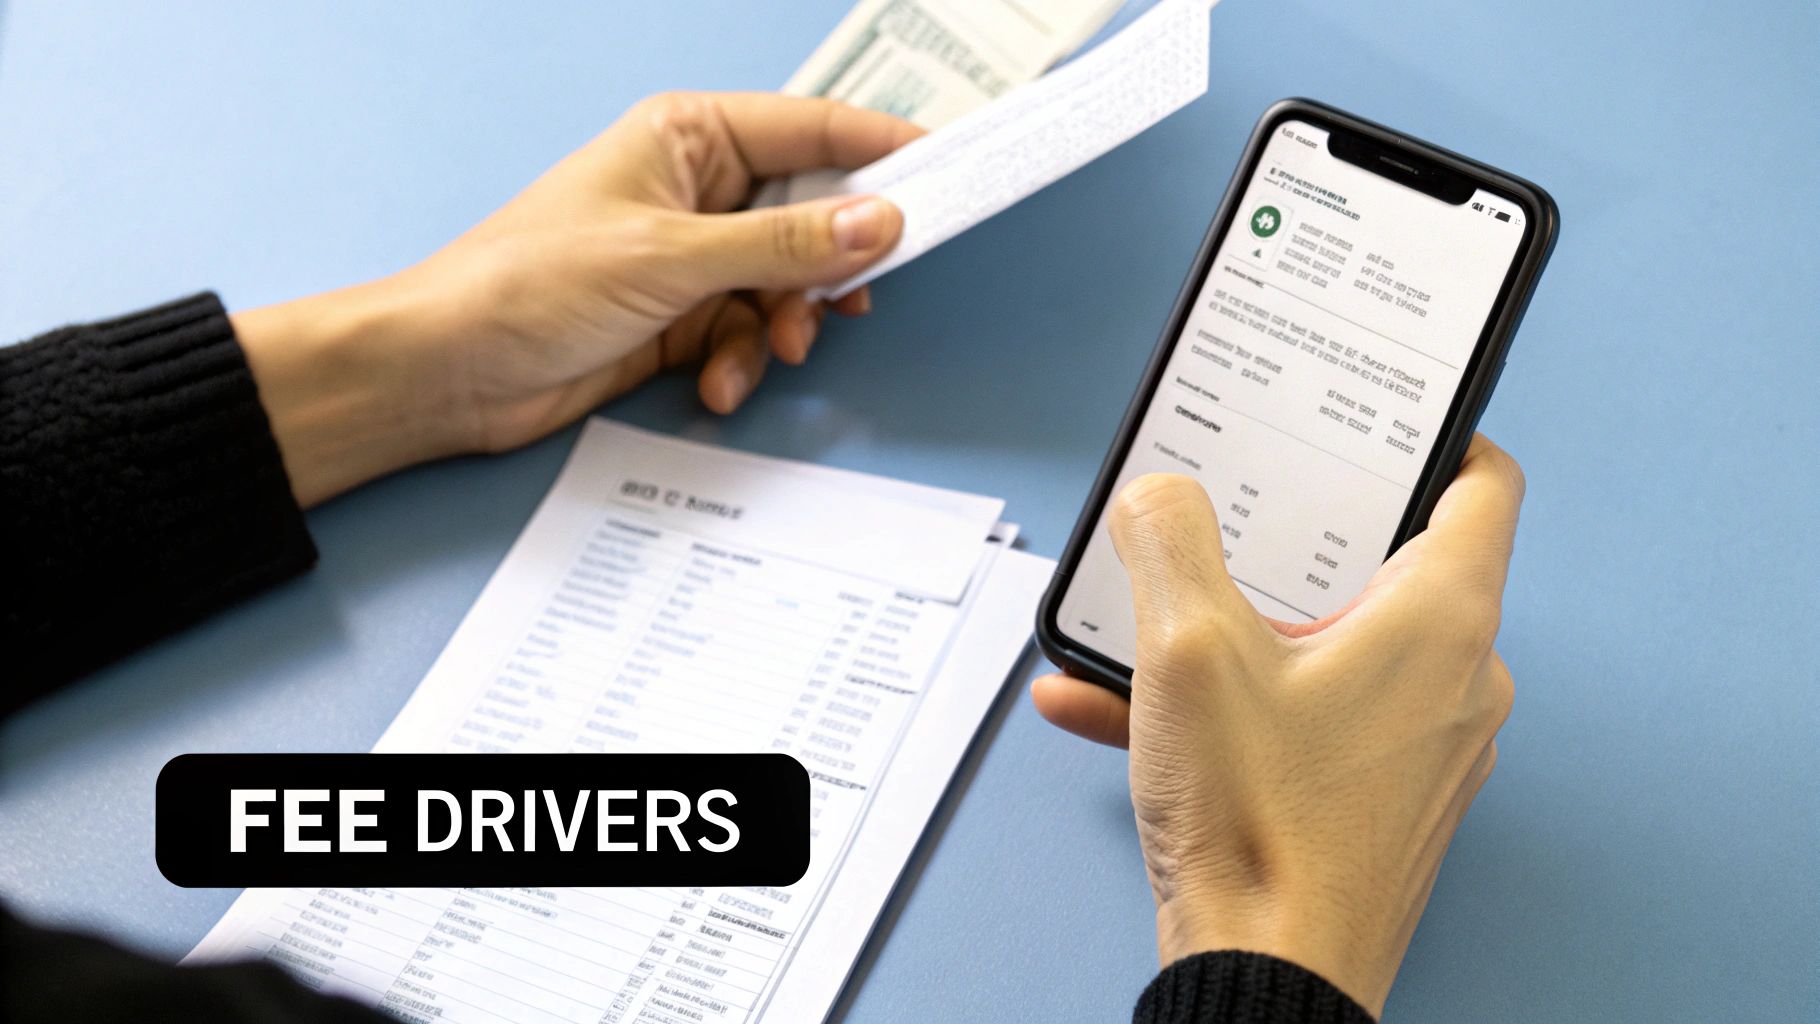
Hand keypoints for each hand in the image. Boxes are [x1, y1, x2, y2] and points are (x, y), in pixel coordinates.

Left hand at [234, 92, 919, 505]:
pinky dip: (743, 359)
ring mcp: (691, 255)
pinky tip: (715, 380)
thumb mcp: (673, 258)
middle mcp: (697, 188)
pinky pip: (749, 331)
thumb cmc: (531, 282)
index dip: (885, 151)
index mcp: (689, 136)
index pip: (815, 129)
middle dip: (827, 266)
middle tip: (846, 300)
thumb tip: (883, 220)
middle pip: (812, 212)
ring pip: (788, 282)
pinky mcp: (681, 316)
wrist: (450, 371)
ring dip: (783, 325)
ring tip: (762, 350)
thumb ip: (786, 242)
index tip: (950, 177)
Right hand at [1032, 436, 1523, 1015]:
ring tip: (1138, 632)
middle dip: (1290, 543)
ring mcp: (1420, 746)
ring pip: (1326, 649)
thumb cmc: (1258, 830)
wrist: (1268, 980)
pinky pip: (1302, 719)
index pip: (1484, 485)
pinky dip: (1227, 705)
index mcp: (1439, 621)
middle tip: (1227, 519)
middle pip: (1385, 564)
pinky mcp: (1378, 797)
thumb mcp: (1187, 650)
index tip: (1385, 419)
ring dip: (1230, 633)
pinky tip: (1117, 709)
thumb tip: (1159, 496)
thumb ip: (1168, 541)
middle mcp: (1452, 679)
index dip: (1438, 434)